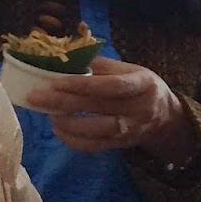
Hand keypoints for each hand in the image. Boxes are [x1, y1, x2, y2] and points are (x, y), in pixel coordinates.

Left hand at [29, 57, 196, 162]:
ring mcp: (132, 129)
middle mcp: (140, 108)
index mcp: (142, 84)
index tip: (54, 81)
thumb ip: (100, 64)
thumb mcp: (129, 69)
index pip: (111, 85)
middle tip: (35, 97)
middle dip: (63, 102)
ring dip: (68, 123)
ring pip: (97, 130)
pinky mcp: (123, 144)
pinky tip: (59, 130)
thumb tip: (64, 56)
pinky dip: (74, 140)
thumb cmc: (140, 86)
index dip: (82, 84)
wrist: (165, 116)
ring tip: (48, 114)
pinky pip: (96, 145)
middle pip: (99, 106)